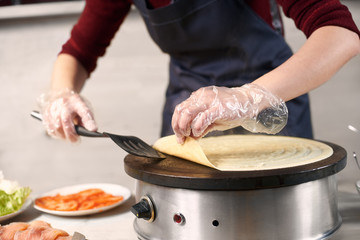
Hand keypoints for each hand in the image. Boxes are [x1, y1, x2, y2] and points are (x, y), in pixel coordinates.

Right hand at [38, 89, 96, 141]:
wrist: (62, 94)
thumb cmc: (75, 105)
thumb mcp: (85, 109)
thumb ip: (88, 119)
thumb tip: (92, 130)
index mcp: (78, 102)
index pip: (84, 111)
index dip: (89, 121)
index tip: (94, 130)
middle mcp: (65, 103)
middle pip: (65, 121)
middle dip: (71, 135)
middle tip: (76, 140)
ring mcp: (54, 107)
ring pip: (56, 127)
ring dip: (63, 136)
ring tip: (68, 137)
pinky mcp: (46, 112)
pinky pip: (49, 128)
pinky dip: (55, 134)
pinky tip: (61, 133)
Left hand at [171, 84, 287, 143]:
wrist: (249, 101)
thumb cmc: (231, 110)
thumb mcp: (213, 118)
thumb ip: (201, 126)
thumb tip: (191, 137)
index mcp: (198, 97)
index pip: (180, 109)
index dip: (175, 123)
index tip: (178, 136)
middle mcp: (201, 97)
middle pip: (180, 111)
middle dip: (178, 127)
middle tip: (181, 139)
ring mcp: (209, 101)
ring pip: (187, 113)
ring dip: (185, 127)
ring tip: (190, 136)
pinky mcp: (218, 108)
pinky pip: (202, 118)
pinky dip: (197, 128)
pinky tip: (199, 133)